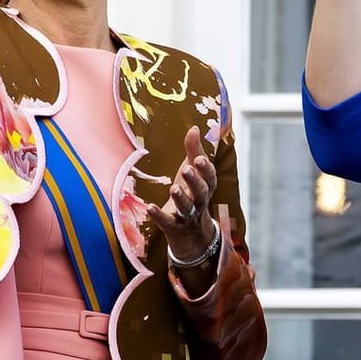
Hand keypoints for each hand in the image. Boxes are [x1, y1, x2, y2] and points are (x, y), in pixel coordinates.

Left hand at [145, 128, 218, 263]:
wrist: (191, 232)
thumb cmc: (192, 193)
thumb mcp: (194, 172)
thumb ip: (193, 150)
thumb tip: (193, 127)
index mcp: (205, 186)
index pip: (210, 177)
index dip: (205, 169)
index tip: (199, 158)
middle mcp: (199, 201)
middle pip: (201, 191)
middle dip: (194, 180)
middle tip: (187, 169)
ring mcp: (187, 215)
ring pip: (187, 208)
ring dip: (181, 198)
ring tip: (173, 188)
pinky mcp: (174, 226)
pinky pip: (167, 222)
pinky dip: (159, 215)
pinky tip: (150, 207)